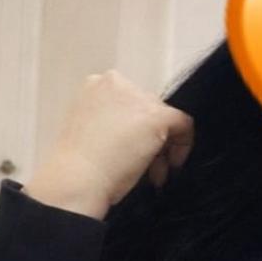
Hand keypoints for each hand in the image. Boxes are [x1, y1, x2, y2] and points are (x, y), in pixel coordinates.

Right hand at [37, 69, 194, 213]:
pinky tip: (171, 164)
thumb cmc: (78, 165)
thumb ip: (112, 124)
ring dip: (163, 147)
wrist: (78, 178)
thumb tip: (135, 136)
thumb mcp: (91, 131)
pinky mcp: (156, 115)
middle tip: (147, 168)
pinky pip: (183, 124)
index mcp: (96, 86)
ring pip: (164, 117)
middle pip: (148, 109)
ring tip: (153, 174)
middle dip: (151, 140)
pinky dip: (183, 145)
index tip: (133, 152)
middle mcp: (117, 83)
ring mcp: (138, 97)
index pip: (129, 104)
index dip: (135, 129)